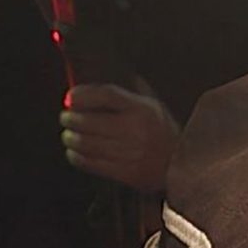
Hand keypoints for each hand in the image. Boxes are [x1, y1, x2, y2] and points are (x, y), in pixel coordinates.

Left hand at [61, 82, 179, 193]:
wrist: (182, 165)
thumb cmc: (164, 132)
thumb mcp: (153, 105)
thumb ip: (130, 90)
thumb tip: (102, 74)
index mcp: (142, 109)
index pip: (105, 95)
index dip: (82, 95)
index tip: (70, 97)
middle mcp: (135, 130)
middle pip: (90, 121)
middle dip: (71, 119)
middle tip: (66, 118)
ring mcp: (129, 153)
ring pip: (87, 143)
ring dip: (71, 139)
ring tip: (68, 136)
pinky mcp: (126, 173)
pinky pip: (92, 164)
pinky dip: (77, 157)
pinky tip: (74, 153)